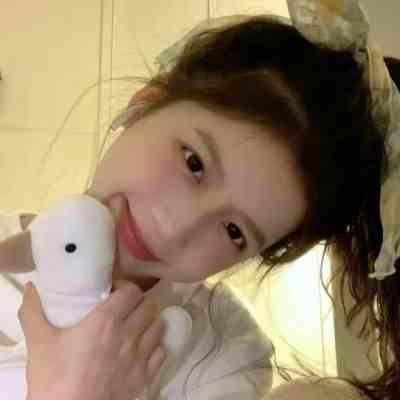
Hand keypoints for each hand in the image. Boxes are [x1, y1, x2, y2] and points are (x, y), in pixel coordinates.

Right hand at [18, 280, 165, 399]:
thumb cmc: (53, 378)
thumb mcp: (39, 342)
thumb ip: (33, 312)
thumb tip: (30, 288)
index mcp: (106, 320)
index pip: (132, 291)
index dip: (125, 287)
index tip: (114, 292)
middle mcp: (128, 334)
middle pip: (149, 306)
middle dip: (138, 304)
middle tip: (124, 310)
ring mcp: (140, 356)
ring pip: (158, 326)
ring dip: (149, 323)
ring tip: (135, 327)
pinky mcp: (146, 377)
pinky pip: (161, 352)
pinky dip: (155, 347)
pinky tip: (142, 350)